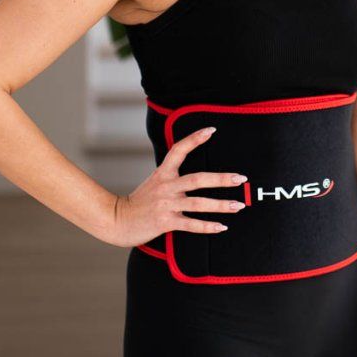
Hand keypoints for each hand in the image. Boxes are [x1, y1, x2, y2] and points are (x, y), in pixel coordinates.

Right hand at [108, 126, 246, 246]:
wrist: (116, 220)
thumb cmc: (139, 202)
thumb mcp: (154, 182)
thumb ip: (172, 177)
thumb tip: (195, 174)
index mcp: (163, 173)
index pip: (179, 150)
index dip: (194, 139)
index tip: (211, 130)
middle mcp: (166, 186)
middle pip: (197, 180)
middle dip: (221, 179)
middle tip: (240, 178)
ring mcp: (166, 204)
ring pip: (198, 204)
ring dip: (220, 205)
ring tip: (238, 206)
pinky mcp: (165, 222)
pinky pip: (191, 224)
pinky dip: (207, 226)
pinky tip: (222, 226)